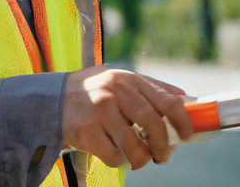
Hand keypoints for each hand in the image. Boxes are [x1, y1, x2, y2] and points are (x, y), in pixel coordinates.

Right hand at [61, 66, 192, 169]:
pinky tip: (114, 152)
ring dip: (143, 159)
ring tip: (140, 158)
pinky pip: (115, 157)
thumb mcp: (120, 79)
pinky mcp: (88, 132)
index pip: (167, 100)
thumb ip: (149, 87)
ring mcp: (101, 111)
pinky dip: (120, 161)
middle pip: (154, 125)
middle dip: (164, 147)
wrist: (53, 99)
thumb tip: (183, 99)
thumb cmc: (94, 90)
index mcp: (128, 78)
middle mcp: (115, 91)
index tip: (186, 136)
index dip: (183, 121)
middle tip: (163, 156)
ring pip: (136, 147)